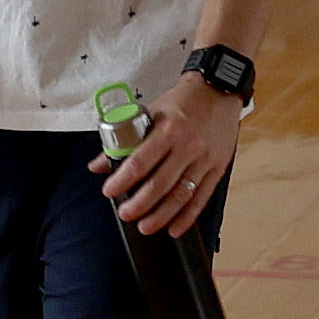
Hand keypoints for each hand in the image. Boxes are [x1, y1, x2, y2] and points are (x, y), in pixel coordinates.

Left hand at [98, 73, 242, 237]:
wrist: (218, 90)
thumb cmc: (183, 101)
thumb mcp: (150, 112)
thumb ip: (124, 139)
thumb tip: (99, 164)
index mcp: (168, 130)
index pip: (140, 162)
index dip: (122, 180)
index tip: (110, 191)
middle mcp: (187, 146)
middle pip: (160, 184)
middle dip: (140, 204)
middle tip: (125, 213)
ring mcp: (204, 159)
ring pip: (181, 195)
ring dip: (162, 215)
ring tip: (145, 227)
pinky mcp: (218, 168)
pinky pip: (202, 197)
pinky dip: (188, 216)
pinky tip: (175, 227)